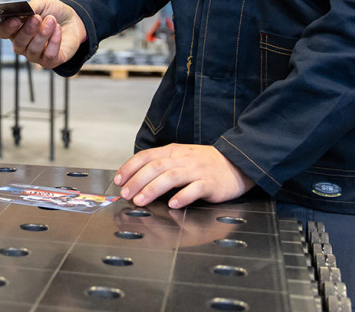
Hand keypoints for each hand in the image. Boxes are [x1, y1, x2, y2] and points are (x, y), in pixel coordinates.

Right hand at [0, 0, 87, 68]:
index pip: (4, 32)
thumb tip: (26, 11)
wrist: (73, 20)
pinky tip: (58, 29)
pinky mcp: (50, 61)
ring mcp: (35, 55)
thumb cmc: (53, 12)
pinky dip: (54, 41)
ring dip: (43, 34)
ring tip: (52, 21)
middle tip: (37, 18)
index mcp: (16, 30)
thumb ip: (31, 7)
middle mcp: (23, 45)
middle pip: (18, 43)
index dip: (7, 27)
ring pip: (33, 50)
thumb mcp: (42, 3)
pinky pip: (49, 55)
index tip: (16, 19)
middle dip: (28, 30)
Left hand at [114, 144, 253, 208]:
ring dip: (153, 189)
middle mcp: (183, 158)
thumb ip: (162, 164)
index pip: (146, 156)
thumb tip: (137, 178)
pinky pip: (195, 188)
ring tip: (141, 200)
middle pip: (156, 166)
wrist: (236, 163)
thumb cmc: (205, 163)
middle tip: (126, 194)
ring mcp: (197, 170)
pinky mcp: (211, 183)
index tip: (118, 180)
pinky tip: (173, 204)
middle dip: (137, 180)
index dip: (130, 167)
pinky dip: (183, 196)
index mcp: (173, 151)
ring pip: (171, 177)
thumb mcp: (181, 157)